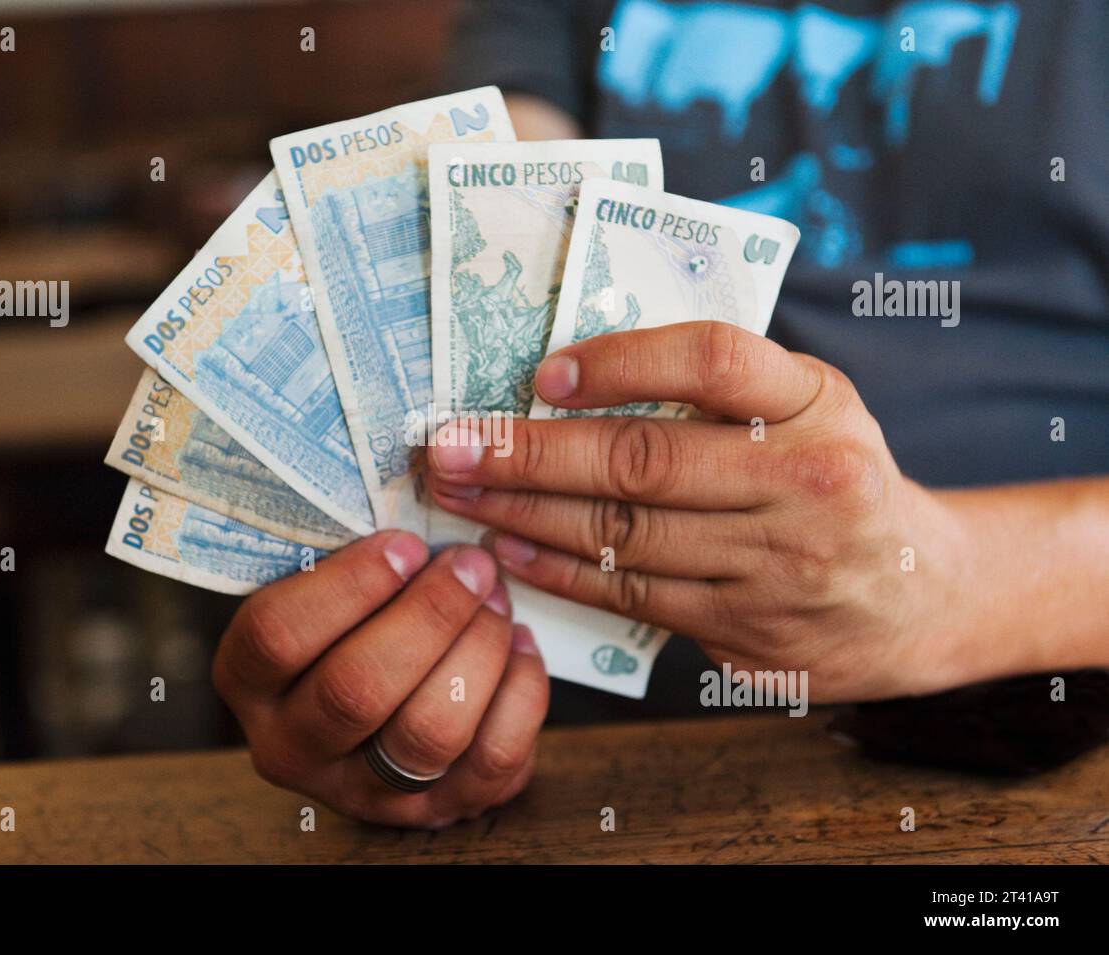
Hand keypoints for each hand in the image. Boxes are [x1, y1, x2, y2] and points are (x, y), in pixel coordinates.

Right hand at [212, 532, 548, 827]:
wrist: (385, 711)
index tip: (406, 543)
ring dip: (477, 653)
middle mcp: (292, 745)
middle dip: (429, 616)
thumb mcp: (327, 589)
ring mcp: (363, 790)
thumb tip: (433, 479)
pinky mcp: (435, 812)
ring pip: (427, 732)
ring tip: (497, 600)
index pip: (276, 636)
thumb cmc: (354, 619)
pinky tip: (521, 646)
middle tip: (472, 563)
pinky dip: (519, 696)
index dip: (347, 585)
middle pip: (356, 689)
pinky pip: (490, 763)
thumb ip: (353, 557)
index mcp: (247, 678)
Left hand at [426, 321, 1015, 702]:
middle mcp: (806, 480)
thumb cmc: (834, 473)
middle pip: (645, 460)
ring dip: (525, 513)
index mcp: (818, 401)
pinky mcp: (750, 628)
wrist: (921, 591)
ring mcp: (780, 564)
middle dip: (529, 453)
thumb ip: (720, 387)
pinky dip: (561, 571)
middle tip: (448, 445)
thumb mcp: (809, 405)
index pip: (712, 360)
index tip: (542, 371)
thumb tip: (568, 376)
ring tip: (458, 494)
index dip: (619, 362)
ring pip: (626, 535)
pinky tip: (507, 549)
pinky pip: (635, 595)